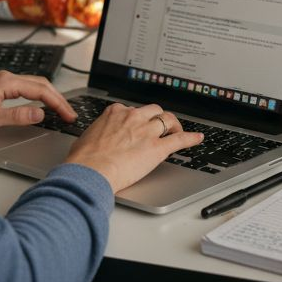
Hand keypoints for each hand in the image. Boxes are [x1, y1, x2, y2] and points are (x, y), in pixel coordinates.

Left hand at [0, 71, 76, 134]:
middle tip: (70, 114)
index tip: (68, 114)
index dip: (58, 103)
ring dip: (49, 96)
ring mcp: (2, 80)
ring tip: (61, 110)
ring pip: (34, 84)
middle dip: (58, 98)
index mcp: (5, 82)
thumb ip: (17, 116)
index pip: (41, 90)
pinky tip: (42, 104)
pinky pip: (25, 87)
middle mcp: (5, 77)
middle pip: (41, 84)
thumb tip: (40, 114)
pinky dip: (39, 95)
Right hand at [64, 103, 203, 192]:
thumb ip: (99, 133)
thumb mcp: (88, 137)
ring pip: (168, 120)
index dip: (138, 118)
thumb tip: (97, 139)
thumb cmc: (84, 160)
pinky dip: (190, 138)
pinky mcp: (157, 148)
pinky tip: (197, 139)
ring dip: (174, 125)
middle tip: (161, 126)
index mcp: (115, 112)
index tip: (139, 124)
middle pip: (153, 111)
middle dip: (158, 118)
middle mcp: (133, 117)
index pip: (133, 109)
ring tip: (177, 130)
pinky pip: (179, 139)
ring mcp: (146, 131)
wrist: (90, 172)